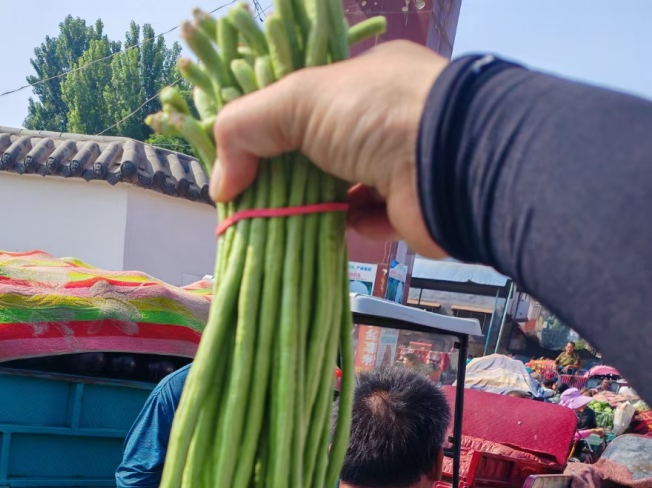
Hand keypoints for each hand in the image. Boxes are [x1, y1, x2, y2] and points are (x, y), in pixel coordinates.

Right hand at [210, 41, 447, 254]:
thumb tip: (220, 183)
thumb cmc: (378, 115)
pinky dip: (350, 224)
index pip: (305, 102)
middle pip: (318, 150)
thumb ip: (246, 128)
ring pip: (340, 189)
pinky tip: (337, 224)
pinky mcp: (407, 209)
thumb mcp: (298, 100)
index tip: (240, 161)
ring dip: (313, 206)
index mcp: (362, 79)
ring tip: (284, 219)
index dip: (270, 130)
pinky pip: (367, 220)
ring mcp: (397, 164)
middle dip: (286, 175)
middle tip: (253, 199)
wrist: (450, 164)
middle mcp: (383, 117)